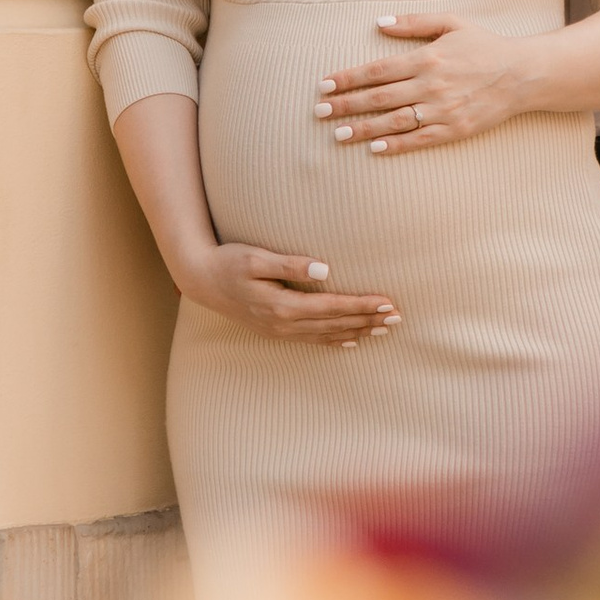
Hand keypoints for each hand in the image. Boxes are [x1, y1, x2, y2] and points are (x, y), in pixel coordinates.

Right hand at [177, 244, 398, 346]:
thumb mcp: (256, 257)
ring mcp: (280, 330)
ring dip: (358, 332)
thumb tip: (323, 269)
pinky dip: (335, 341)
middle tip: (398, 318)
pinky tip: (351, 342)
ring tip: (384, 330)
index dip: (362, 305)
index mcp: (282, 305)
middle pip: (336, 324)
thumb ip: (290, 264)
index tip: (388, 302)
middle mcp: (284, 323)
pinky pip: (312, 340)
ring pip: (327, 335)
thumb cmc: (228, 262)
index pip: (333, 307)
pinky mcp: (276, 330)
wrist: (201, 280)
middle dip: (368, 321)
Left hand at [318, 16, 534, 155]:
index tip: (324, 85)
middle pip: (378, 97)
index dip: (348, 78)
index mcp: (426, 58)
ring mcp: (442, 110)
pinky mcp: (455, 129)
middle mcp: (430, 85)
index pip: (377, 70)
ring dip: (363, 129)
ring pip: (394, 121)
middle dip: (345, 105)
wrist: (522, 74)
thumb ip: (414, 23)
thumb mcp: (451, 23)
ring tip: (338, 135)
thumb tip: (379, 23)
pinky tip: (375, 149)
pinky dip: (396, 146)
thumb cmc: (484, 46)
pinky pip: (419, 140)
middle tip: (319, 112)